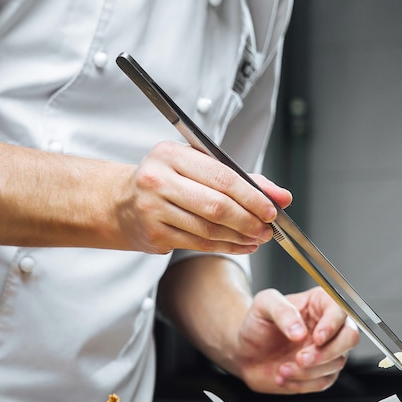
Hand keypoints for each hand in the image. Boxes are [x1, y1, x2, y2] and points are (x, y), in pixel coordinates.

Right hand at [117, 141, 291, 253]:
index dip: (252, 196)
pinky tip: (241, 245)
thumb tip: (281, 196)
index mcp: (170, 154)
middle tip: (268, 228)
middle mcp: (158, 179)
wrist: (119, 203)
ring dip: (240, 237)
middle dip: (249, 220)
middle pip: (216, 205)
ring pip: (208, 228)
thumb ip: (242, 179)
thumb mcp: (198, 167)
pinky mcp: (154, 234)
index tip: (272, 208)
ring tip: (258, 238)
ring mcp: (152, 209)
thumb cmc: (166, 181)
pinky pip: (199, 244)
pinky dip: (226, 247)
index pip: (222, 176)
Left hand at [233, 286, 360, 393]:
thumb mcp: (263, 306)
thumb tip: (300, 331)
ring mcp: (327, 351)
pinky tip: (283, 377)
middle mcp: (329, 326)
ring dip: (308, 371)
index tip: (316, 338)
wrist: (246, 351)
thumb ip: (282, 312)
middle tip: (300, 358)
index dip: (332, 325)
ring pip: (336, 363)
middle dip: (326, 352)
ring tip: (282, 368)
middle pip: (349, 338)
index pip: (340, 310)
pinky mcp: (321, 373)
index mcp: (319, 303)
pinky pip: (323, 382)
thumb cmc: (257, 324)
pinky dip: (302, 384)